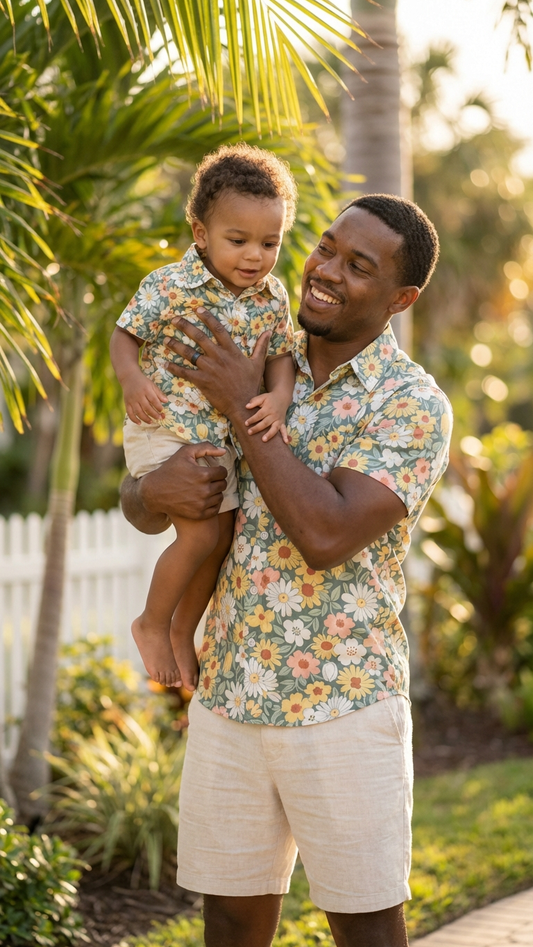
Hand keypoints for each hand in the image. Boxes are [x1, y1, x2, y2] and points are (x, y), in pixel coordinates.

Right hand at [122, 370, 166, 423]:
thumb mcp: (152, 385)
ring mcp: (132, 400)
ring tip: (151, 422)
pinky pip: (129, 413)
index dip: (158, 406)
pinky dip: (134, 419)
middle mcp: (138, 395)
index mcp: (146, 390)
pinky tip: (139, 423)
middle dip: (154, 414)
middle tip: (160, 418)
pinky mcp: (126, 403)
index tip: (162, 411)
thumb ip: (159, 393)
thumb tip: (166, 401)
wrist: (129, 377)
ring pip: (138, 412)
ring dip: (145, 418)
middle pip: (147, 407)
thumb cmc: (143, 382)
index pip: (153, 400)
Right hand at [140, 442, 227, 519]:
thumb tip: (224, 451)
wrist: (155, 492)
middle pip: (223, 484)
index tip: (212, 471)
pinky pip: (215, 509)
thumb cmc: (170, 470)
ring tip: (206, 488)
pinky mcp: (198, 514)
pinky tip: (205, 499)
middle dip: (217, 480)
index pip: (223, 472)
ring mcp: (201, 504)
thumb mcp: (185, 452)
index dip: (218, 470)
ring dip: (216, 492)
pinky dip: (212, 504)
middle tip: (209, 480)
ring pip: (220, 497)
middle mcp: (204, 490)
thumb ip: (205, 447)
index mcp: (203, 474)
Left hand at [163, 307, 270, 421]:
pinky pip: (185, 372)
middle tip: (173, 319)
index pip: (218, 329)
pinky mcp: (202, 381)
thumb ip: (261, 346)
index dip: (207, 317)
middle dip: (185, 326)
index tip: (197, 309)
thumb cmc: (251, 384)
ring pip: (189, 353)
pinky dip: (174, 368)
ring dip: (175, 345)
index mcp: (231, 351)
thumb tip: (269, 331)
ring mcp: (209, 369)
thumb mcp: (258, 364)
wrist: (243, 405)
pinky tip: (165, 363)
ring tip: (165, 339)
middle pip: (199, 337)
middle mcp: (218, 357)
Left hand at [245, 392, 289, 442]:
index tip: (246, 423)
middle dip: (257, 428)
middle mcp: (274, 415)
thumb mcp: (262, 397)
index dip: (252, 419)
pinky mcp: (282, 423)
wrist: (282, 398)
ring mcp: (279, 420)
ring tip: (263, 440)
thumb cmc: (270, 399)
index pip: (259, 415)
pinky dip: (285, 436)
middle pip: (265, 423)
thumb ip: (254, 401)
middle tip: (249, 432)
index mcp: (268, 408)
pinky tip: (286, 442)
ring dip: (269, 434)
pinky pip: (284, 430)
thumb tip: (246, 406)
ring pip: (274, 428)